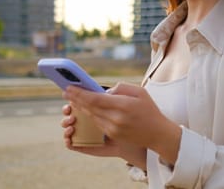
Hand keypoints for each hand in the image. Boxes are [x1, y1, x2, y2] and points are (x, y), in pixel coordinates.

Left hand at [63, 83, 181, 164]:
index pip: (95, 99)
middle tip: (66, 91)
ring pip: (91, 116)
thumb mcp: (139, 92)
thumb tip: (104, 91)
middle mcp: (116, 118)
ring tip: (72, 99)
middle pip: (90, 108)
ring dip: (80, 107)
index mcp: (123, 105)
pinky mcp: (113, 135)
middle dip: (76, 99)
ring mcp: (113, 129)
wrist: (158, 134)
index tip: (69, 88)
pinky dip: (89, 115)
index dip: (79, 93)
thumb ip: (121, 87)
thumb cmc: (149, 109)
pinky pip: (97, 123)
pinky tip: (84, 109)